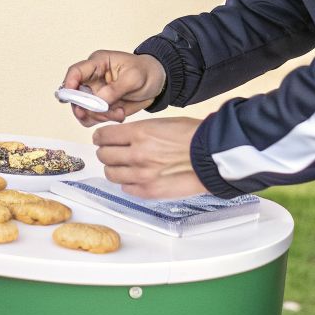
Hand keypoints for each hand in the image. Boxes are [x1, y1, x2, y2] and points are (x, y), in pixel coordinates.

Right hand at [62, 50, 166, 125]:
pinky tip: (119, 115)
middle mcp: (92, 79)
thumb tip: (97, 101)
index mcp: (98, 63)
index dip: (69, 84)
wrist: (157, 82)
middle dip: (86, 107)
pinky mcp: (101, 106)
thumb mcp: (134, 77)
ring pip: (83, 110)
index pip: (75, 72)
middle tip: (100, 113)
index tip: (71, 98)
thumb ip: (115, 89)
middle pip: (75, 96)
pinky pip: (93, 118)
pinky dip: (103, 120)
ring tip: (118, 113)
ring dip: (98, 116)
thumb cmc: (146, 72)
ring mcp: (95, 94)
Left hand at [92, 117, 208, 198]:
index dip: (100, 137)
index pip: (103, 136)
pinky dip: (128, 183)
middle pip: (103, 155)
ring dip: (114, 168)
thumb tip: (121, 138)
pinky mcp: (150, 191)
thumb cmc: (193, 136)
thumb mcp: (161, 123)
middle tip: (112, 152)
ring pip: (111, 173)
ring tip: (122, 166)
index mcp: (139, 133)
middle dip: (105, 152)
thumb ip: (138, 132)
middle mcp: (136, 154)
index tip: (102, 139)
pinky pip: (126, 189)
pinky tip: (136, 178)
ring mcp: (142, 175)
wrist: (213, 155)